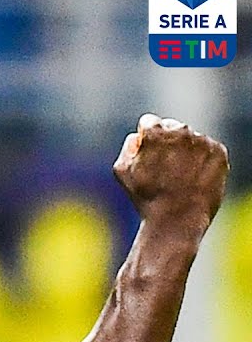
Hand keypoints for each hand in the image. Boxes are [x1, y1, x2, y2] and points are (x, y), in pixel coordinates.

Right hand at [113, 113, 228, 238]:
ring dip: (185, 151)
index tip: (147, 154)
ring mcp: (202, 141)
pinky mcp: (219, 152)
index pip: (149, 122)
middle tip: (164, 168)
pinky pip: (208, 149)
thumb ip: (128, 146)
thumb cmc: (146, 197)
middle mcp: (181, 131)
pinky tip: (193, 178)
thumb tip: (138, 137)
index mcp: (155, 132)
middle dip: (167, 143)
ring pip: (191, 139)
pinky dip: (201, 160)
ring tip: (179, 177)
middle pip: (172, 128)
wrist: (177, 219)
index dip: (145, 139)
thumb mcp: (121, 171)